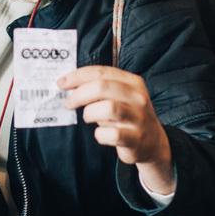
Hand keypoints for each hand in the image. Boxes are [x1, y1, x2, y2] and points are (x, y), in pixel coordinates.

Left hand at [58, 65, 173, 192]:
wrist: (153, 143)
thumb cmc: (128, 116)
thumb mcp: (120, 97)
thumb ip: (100, 88)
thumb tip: (69, 84)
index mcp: (133, 82)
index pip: (101, 72)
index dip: (78, 76)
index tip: (62, 82)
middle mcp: (138, 97)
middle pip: (102, 87)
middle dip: (79, 94)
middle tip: (68, 102)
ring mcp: (139, 118)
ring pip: (108, 108)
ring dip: (90, 113)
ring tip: (88, 118)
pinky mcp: (136, 139)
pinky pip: (111, 135)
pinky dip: (100, 135)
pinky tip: (101, 135)